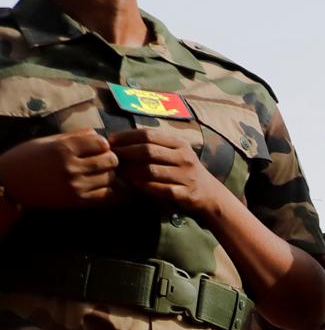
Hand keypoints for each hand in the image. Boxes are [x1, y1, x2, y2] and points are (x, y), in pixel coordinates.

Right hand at [0, 130, 116, 208]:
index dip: (103, 144)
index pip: (101, 143)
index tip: (97, 147)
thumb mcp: (46, 142)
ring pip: (111, 178)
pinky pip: (106, 196)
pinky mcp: (77, 201)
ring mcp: (76, 185)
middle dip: (110, 159)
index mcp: (63, 148)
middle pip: (110, 160)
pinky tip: (101, 186)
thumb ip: (73, 137)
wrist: (10, 185)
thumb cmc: (26, 159)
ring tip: (100, 173)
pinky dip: (109, 190)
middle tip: (102, 160)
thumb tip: (96, 133)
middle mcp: (71, 166)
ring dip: (109, 175)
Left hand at [110, 128, 227, 218]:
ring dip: (131, 171)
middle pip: (148, 151)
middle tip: (111, 157)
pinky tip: (134, 185)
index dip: (126, 137)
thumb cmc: (184, 171)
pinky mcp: (186, 194)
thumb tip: (120, 139)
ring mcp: (186, 176)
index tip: (110, 141)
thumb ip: (154, 145)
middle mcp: (184, 158)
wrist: (210, 194)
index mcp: (180, 144)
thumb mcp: (176, 153)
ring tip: (118, 172)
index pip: (148, 135)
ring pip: (152, 170)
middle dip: (125, 153)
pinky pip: (161, 189)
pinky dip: (145, 186)